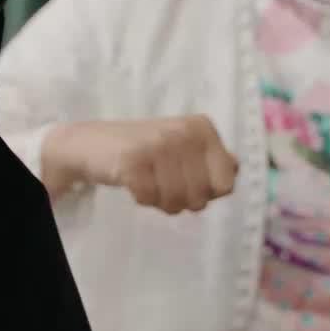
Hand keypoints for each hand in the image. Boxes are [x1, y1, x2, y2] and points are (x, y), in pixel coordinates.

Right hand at [43, 116, 238, 214]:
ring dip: (160, 202)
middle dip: (181, 201)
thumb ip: (213, 158)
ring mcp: (158, 144)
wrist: (92, 144)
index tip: (187, 180)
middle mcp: (184, 132)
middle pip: (201, 197)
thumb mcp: (184, 147)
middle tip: (163, 184)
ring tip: (149, 183)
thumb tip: (236, 168)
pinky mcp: (134, 160)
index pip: (226, 184)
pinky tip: (134, 182)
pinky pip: (149, 199)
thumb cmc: (145, 150)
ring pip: (175, 201)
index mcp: (203, 128)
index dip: (206, 192)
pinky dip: (141, 199)